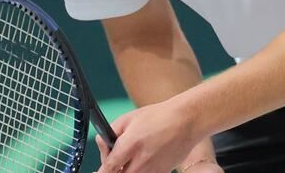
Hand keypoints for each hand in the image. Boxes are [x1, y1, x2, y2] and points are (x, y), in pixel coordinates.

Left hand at [93, 99, 207, 172]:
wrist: (186, 121)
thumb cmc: (158, 116)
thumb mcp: (129, 118)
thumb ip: (110, 132)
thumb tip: (102, 144)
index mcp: (130, 144)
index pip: (108, 168)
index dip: (100, 172)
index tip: (97, 172)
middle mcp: (141, 161)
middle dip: (113, 170)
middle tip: (115, 160)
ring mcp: (152, 170)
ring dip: (126, 171)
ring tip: (130, 158)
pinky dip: (140, 170)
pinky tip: (143, 159)